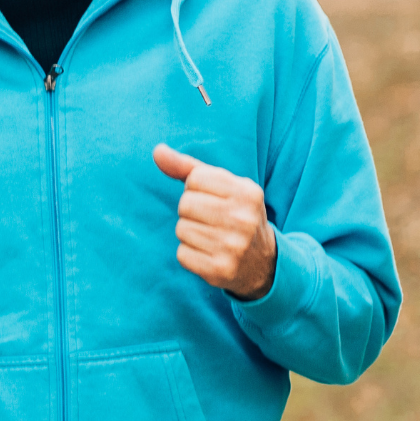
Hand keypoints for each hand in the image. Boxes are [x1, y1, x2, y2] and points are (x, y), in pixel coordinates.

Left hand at [153, 143, 276, 300]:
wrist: (261, 262)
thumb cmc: (234, 213)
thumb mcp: (222, 186)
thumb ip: (188, 167)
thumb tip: (157, 150)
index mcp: (247, 192)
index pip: (195, 178)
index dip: (195, 188)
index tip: (212, 198)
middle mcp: (244, 218)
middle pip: (185, 204)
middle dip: (190, 211)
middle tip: (210, 220)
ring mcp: (234, 246)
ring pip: (181, 229)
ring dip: (189, 232)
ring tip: (210, 236)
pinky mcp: (221, 270)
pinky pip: (182, 254)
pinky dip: (189, 253)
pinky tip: (208, 253)